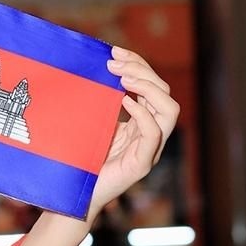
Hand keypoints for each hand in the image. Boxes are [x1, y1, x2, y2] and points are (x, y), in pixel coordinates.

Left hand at [90, 47, 179, 218]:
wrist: (75, 194)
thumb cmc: (81, 159)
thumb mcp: (93, 122)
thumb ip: (100, 101)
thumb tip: (94, 68)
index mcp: (141, 122)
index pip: (153, 86)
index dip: (138, 64)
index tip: (114, 51)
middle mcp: (151, 134)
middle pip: (164, 93)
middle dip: (142, 70)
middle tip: (114, 62)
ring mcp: (149, 149)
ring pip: (170, 110)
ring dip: (148, 87)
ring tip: (123, 78)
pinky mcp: (141, 164)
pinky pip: (154, 134)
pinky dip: (143, 113)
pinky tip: (124, 101)